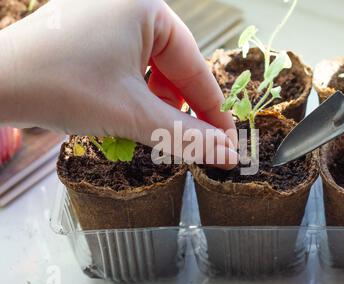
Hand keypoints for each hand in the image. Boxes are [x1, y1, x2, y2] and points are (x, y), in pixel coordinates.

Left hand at [0, 0, 236, 168]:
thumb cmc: (62, 86)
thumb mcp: (133, 114)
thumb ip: (186, 136)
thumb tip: (228, 156)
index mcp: (150, 8)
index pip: (198, 69)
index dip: (215, 112)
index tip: (228, 145)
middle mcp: (133, 5)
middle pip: (177, 69)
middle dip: (183, 109)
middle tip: (188, 143)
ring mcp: (111, 17)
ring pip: (155, 70)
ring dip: (159, 104)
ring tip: (151, 130)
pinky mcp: (94, 32)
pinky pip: (132, 66)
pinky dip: (137, 93)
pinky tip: (130, 112)